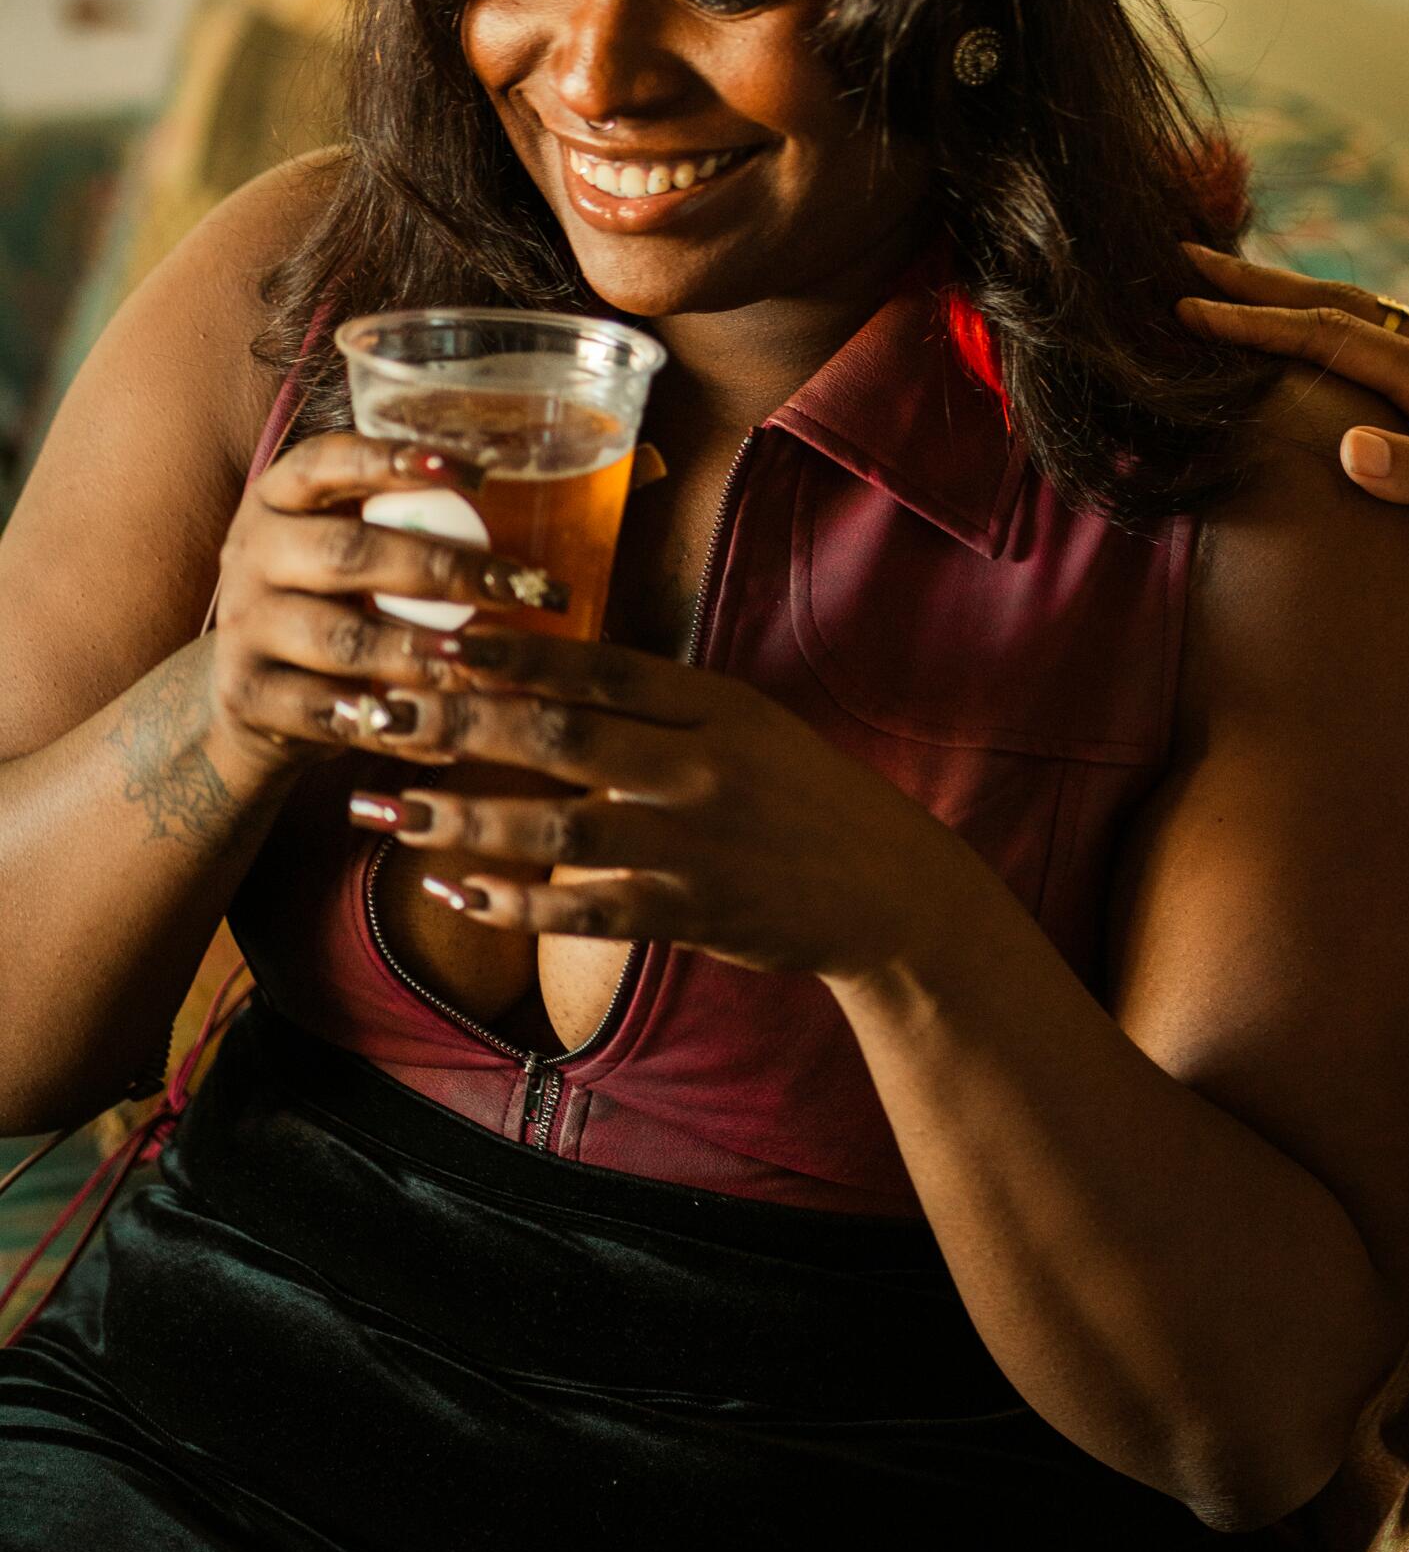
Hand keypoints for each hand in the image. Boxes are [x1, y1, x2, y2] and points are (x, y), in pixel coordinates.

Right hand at [205, 432, 569, 787]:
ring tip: (483, 660)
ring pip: (340, 638)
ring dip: (418, 651)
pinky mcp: (247, 696)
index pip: (326, 462)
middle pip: (349, 554)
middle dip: (444, 570)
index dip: (394, 460)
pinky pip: (325, 711)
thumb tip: (556, 499)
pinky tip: (444, 732)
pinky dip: (389, 724)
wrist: (253, 694)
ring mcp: (244, 627)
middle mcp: (253, 552)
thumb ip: (417, 519)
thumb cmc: (338, 600)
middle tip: (521, 587)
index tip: (476, 474)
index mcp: (280, 497)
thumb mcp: (355, 546)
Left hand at [340, 629, 971, 983]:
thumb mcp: (744, 726)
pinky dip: (514, 902)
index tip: (439, 637)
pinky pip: (585, 909)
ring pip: (559, 827)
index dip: (516, 653)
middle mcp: (703, 765)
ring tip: (386, 810)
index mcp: (716, 704)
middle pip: (563, 737)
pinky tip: (452, 891)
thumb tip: (545, 671)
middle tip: (380, 713)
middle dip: (460, 725)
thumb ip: (658, 703)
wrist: (886, 889)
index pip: (601, 666)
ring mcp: (695, 843)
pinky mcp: (691, 914)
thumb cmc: (799, 798)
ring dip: (463, 818)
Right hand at [1179, 244, 1408, 550]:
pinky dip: (1332, 320)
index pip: (1328, 343)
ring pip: (1356, 314)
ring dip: (1287, 296)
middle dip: (1252, 285)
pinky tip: (1329, 334)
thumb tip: (1347, 449)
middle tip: (1178, 258)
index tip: (1181, 307)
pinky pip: (1383, 334)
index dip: (1252, 326)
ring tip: (1232, 283)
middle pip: (1331, 307)